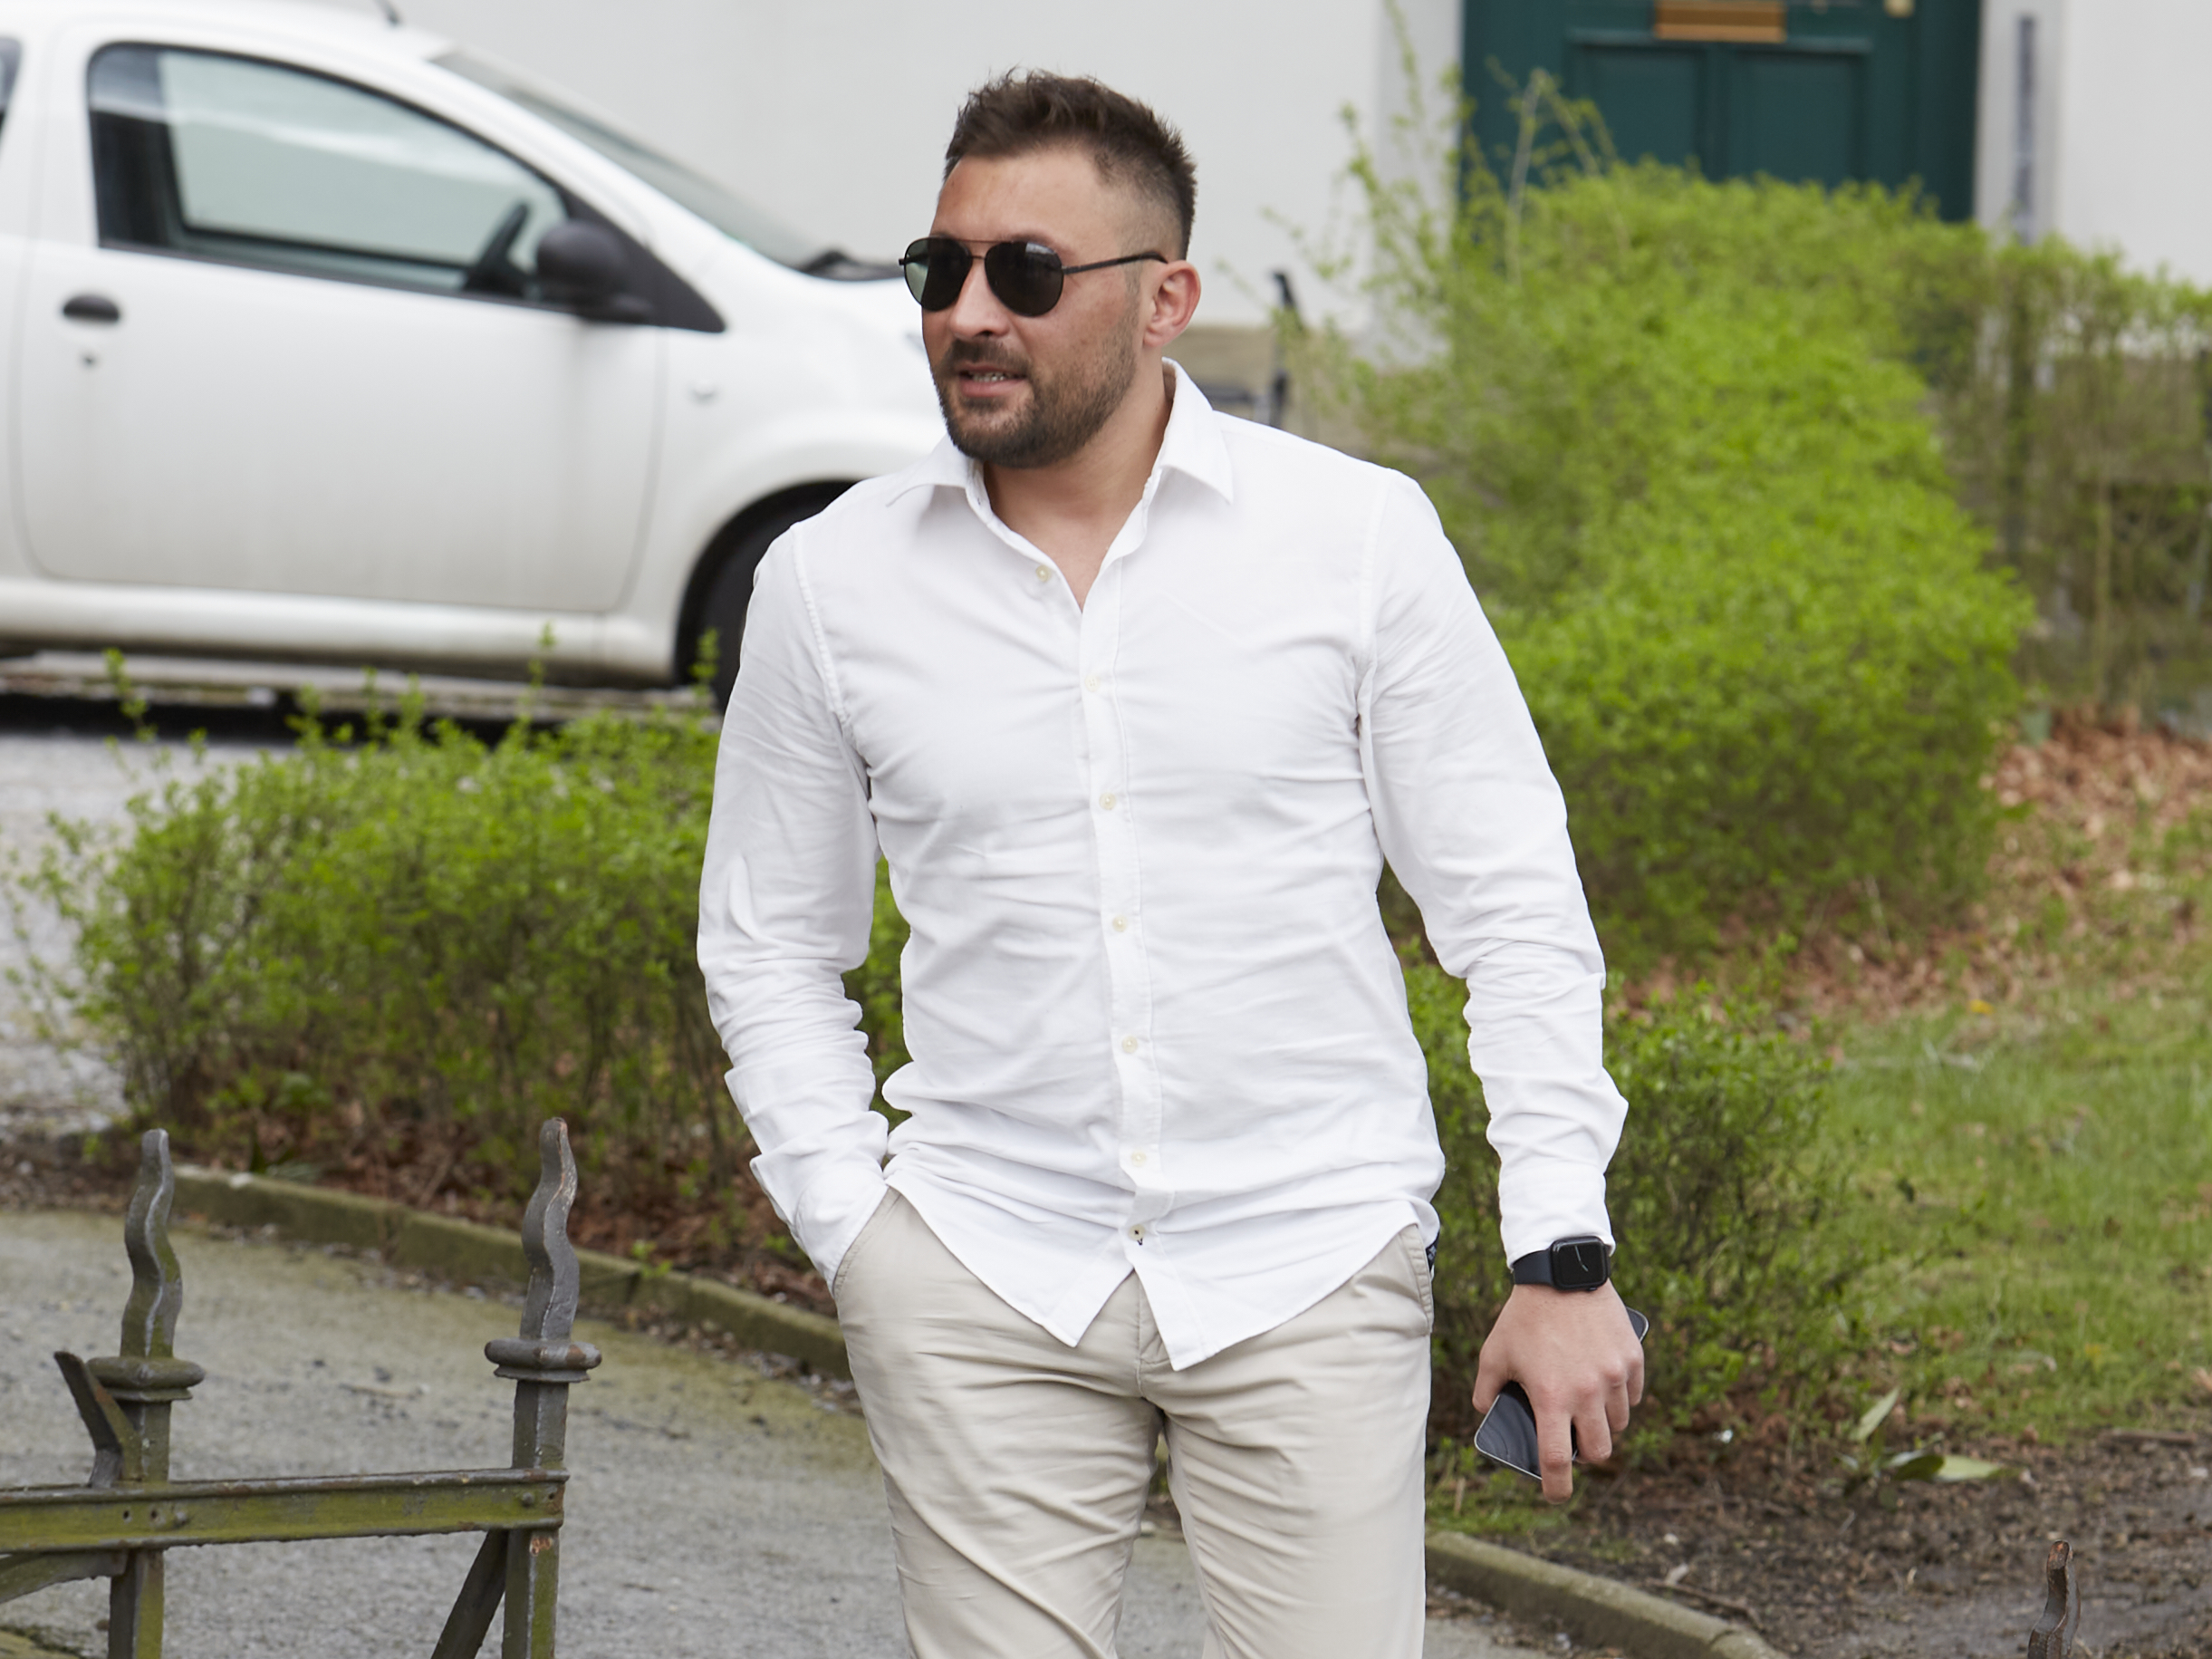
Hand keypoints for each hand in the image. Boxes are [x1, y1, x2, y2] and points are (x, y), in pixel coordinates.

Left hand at [1473, 1283, 1644, 1503]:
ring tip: (1588, 1410)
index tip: (1555, 1495)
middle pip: (1599, 1451)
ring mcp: (1615, 1376)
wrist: (1561, 1272)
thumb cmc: (1523, 1316)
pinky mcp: (1632, 1358)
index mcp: (1551, 1398)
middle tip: (1573, 1441)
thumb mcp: (1494, 1354)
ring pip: (1619, 1423)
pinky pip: (1633, 1395)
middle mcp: (1588, 1393)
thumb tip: (1487, 1414)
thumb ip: (1485, 1390)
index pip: (1556, 1460)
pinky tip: (1607, 1388)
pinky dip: (1621, 1399)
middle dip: (1586, 1454)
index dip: (1556, 1487)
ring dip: (1604, 1425)